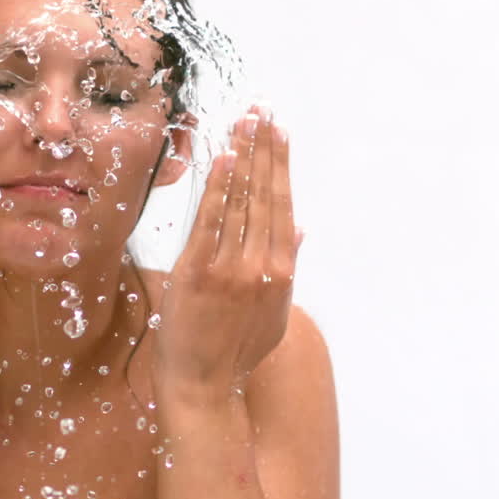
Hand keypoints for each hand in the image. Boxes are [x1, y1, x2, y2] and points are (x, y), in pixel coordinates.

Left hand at [152, 104, 302, 402]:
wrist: (203, 387)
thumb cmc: (235, 354)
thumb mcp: (274, 314)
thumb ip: (287, 267)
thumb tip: (300, 228)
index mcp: (280, 272)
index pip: (283, 205)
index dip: (281, 164)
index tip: (280, 130)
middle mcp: (260, 266)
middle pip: (265, 194)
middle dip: (265, 149)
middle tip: (263, 110)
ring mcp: (230, 268)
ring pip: (240, 201)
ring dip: (243, 156)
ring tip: (245, 120)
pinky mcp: (198, 272)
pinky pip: (210, 220)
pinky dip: (219, 187)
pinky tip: (225, 157)